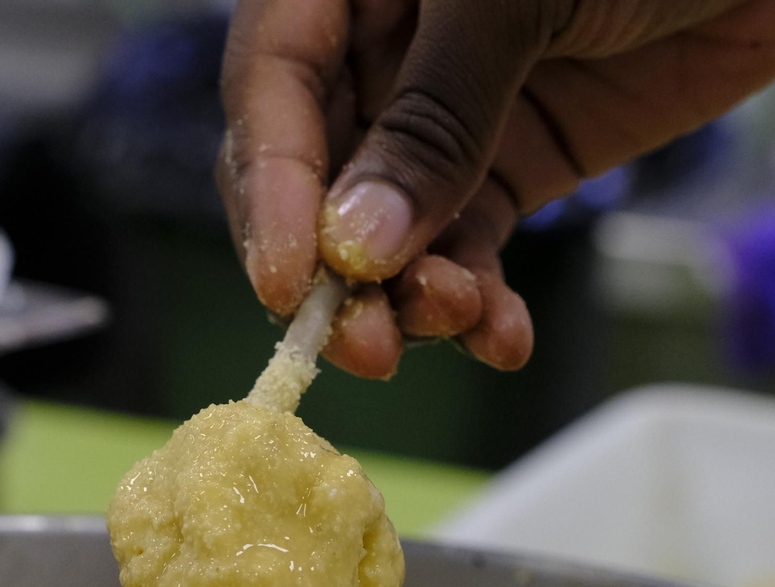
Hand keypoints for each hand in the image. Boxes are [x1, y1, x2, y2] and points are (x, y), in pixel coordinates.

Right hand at [218, 0, 774, 376]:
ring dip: (410, 298)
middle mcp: (375, 54)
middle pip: (310, 178)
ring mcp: (438, 121)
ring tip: (461, 320)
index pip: (271, 86)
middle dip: (334, 269)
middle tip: (368, 345)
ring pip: (384, 234)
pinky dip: (478, 306)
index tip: (290, 281)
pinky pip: (465, 253)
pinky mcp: (503, 173)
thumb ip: (437, 117)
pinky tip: (504, 335)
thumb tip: (357, 246)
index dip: (271, 187)